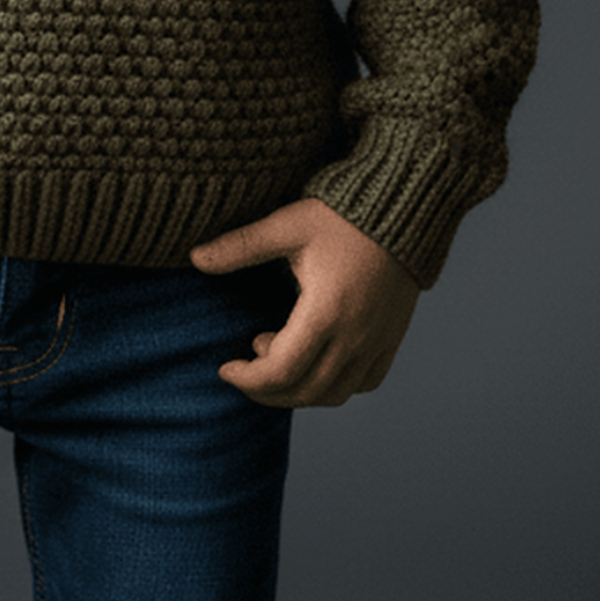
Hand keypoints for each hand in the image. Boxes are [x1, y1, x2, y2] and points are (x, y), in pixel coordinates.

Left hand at [190, 196, 419, 407]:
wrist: (404, 206)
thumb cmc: (343, 214)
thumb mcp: (287, 225)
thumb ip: (240, 246)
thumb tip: (194, 257)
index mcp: (325, 313)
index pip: (280, 371)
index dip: (247, 379)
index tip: (225, 368)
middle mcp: (355, 337)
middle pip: (304, 391)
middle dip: (266, 390)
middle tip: (244, 368)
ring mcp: (377, 342)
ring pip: (334, 394)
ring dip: (298, 389)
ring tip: (276, 351)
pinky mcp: (392, 338)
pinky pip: (364, 383)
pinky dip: (334, 385)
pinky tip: (315, 360)